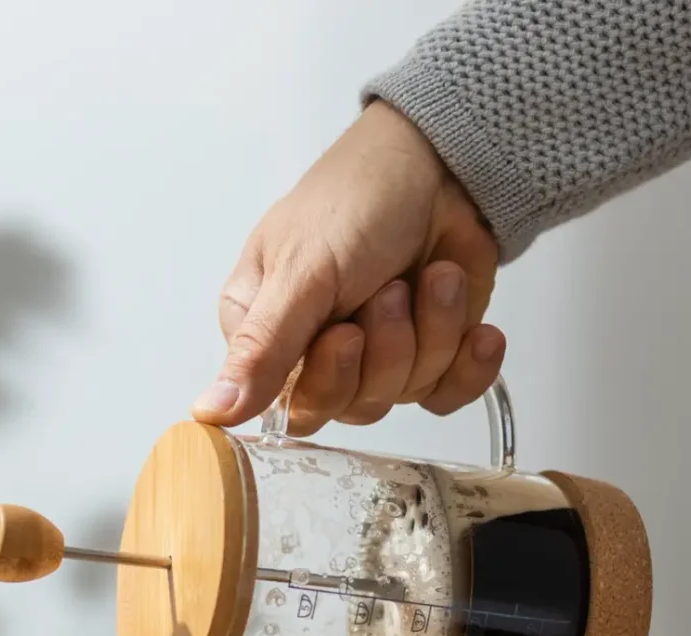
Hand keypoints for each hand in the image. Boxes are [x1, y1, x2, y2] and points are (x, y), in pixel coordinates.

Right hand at [192, 100, 503, 435]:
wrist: (445, 166)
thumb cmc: (358, 200)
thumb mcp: (301, 272)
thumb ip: (259, 350)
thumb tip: (210, 413)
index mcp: (267, 335)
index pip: (292, 408)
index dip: (329, 380)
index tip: (346, 332)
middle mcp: (318, 354)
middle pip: (351, 406)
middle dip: (386, 348)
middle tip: (391, 290)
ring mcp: (377, 358)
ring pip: (403, 395)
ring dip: (431, 333)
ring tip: (432, 278)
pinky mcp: (430, 357)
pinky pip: (447, 395)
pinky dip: (467, 365)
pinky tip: (480, 332)